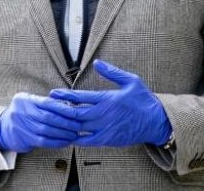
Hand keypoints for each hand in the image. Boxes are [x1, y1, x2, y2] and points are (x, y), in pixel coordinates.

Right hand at [0, 93, 83, 153]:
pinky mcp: (24, 139)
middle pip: (48, 117)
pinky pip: (43, 141)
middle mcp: (22, 112)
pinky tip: (65, 142)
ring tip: (74, 134)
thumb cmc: (23, 113)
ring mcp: (22, 126)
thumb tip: (69, 104)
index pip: (48, 103)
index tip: (76, 112)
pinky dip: (56, 142)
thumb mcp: (30, 102)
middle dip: (66, 122)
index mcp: (26, 100)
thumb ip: (46, 102)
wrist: (4, 128)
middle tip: (78, 125)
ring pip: (46, 130)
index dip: (63, 108)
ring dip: (63, 133)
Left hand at [47, 60, 172, 147]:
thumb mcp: (131, 81)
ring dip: (64, 124)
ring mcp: (104, 129)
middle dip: (59, 110)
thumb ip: (112, 72)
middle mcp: (103, 115)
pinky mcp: (107, 140)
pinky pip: (86, 141)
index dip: (65, 96)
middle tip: (47, 107)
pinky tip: (66, 135)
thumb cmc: (144, 100)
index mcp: (108, 99)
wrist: (156, 122)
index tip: (53, 93)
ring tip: (52, 121)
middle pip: (75, 114)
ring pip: (78, 128)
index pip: (81, 97)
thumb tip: (97, 63)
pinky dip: (75, 138)